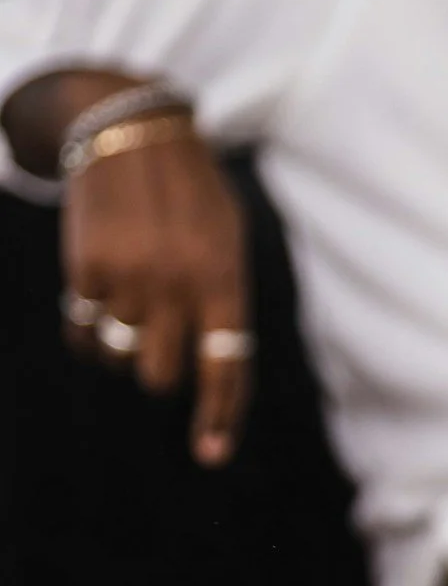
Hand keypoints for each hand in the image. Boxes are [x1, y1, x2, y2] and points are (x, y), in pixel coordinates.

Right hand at [61, 117, 252, 466]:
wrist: (131, 130)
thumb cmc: (190, 194)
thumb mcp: (228, 237)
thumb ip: (224, 299)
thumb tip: (215, 366)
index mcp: (224, 278)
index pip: (226, 365)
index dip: (219, 416)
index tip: (209, 454)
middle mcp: (178, 283)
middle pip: (162, 378)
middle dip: (158, 374)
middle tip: (156, 346)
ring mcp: (129, 277)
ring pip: (117, 357)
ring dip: (119, 347)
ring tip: (126, 304)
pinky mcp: (85, 268)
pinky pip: (82, 332)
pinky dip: (87, 329)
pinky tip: (96, 294)